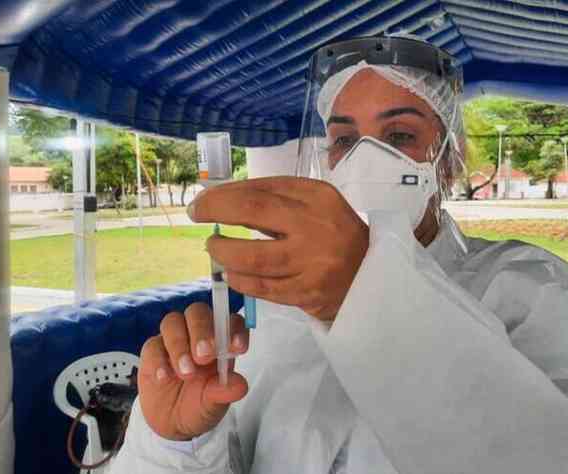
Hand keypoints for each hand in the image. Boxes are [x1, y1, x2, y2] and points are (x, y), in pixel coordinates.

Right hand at [138, 303, 249, 440]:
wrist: (171, 423)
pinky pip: (153, 345)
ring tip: (186, 373)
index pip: (230, 321)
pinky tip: (165, 378)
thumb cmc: (199, 404)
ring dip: (180, 346)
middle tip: (204, 356)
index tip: (236, 347)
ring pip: (173, 322)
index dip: (234, 329)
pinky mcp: (152, 351)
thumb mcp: (215, 404)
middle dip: (201, 331)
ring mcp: (173, 339)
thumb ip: (225, 392)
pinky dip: (159, 360)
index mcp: (221, 341)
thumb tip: (240, 386)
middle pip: (198, 313)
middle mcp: (197, 334)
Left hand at [188, 177, 368, 320]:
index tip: (203, 200)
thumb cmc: (334, 233)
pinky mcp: (307, 294)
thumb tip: (222, 198)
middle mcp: (316, 227)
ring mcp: (312, 263)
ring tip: (216, 248)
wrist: (371, 275)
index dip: (223, 195)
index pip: (260, 190)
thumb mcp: (316, 204)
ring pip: (252, 257)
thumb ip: (277, 198)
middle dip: (216, 210)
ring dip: (224, 252)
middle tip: (196, 214)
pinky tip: (232, 274)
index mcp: (318, 198)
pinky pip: (261, 288)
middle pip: (253, 211)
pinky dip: (239, 280)